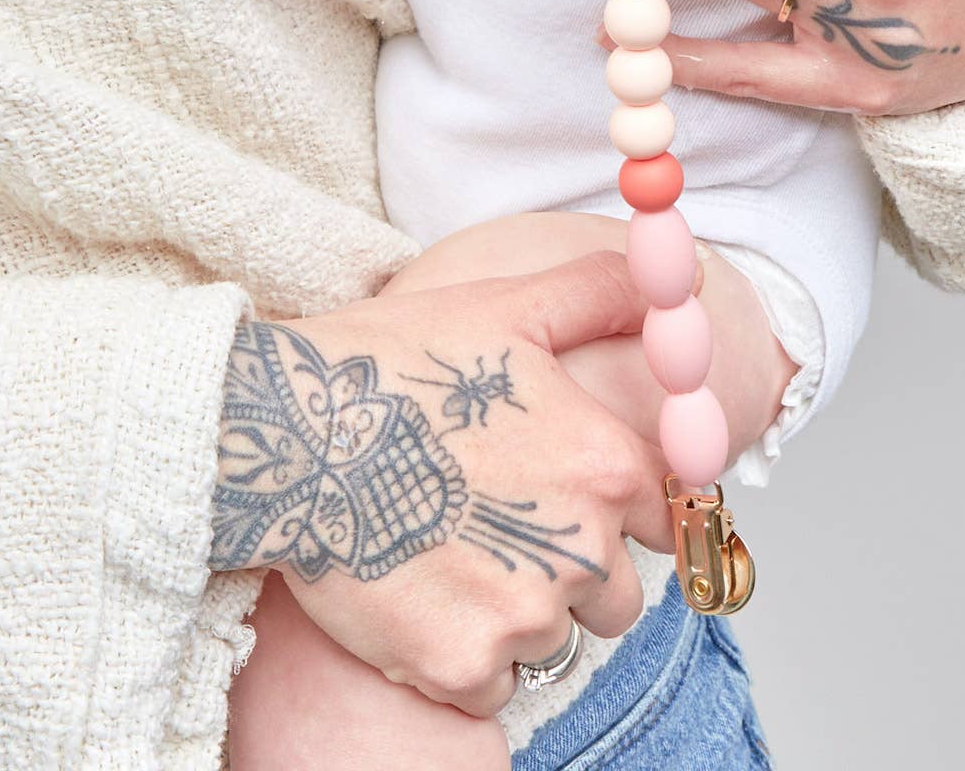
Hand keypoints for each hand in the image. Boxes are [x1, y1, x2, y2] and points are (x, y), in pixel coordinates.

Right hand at [210, 253, 681, 718]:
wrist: (289, 432)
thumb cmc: (395, 362)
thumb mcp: (508, 306)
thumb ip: (600, 296)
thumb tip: (676, 277)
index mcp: (605, 467)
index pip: (664, 519)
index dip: (618, 508)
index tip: (567, 497)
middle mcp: (578, 551)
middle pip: (617, 596)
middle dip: (570, 570)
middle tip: (497, 525)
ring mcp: (520, 618)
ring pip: (553, 642)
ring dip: (516, 614)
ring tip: (451, 551)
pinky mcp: (458, 667)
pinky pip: (493, 688)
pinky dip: (464, 657)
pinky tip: (423, 594)